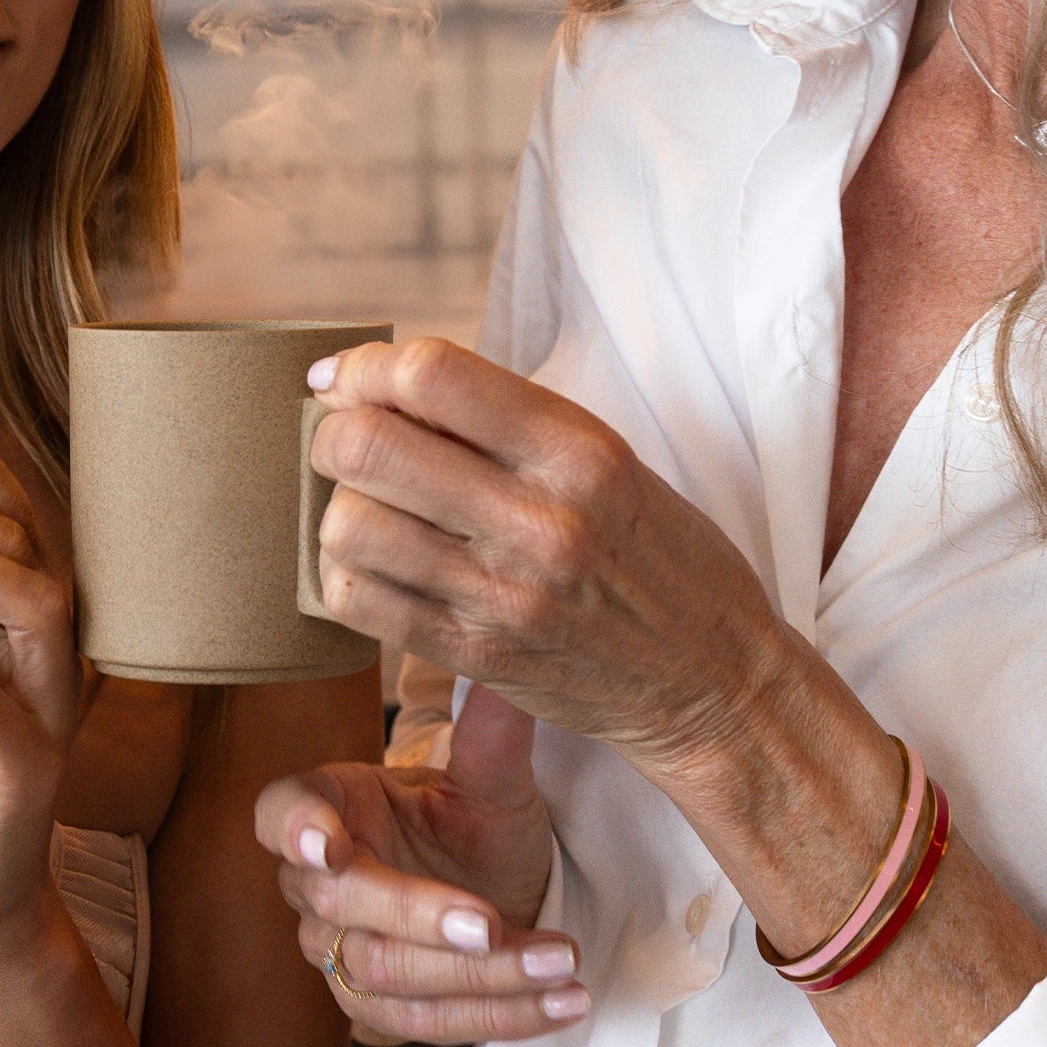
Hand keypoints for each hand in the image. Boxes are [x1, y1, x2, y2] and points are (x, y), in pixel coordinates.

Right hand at [254, 683, 587, 1041]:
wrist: (504, 887)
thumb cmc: (479, 825)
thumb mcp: (492, 780)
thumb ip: (492, 733)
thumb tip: (509, 670)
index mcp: (330, 805)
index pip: (282, 814)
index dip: (298, 830)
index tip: (329, 847)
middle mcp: (318, 885)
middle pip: (342, 906)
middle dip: (419, 916)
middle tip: (491, 922)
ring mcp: (339, 952)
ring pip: (388, 975)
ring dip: (479, 979)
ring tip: (562, 963)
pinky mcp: (379, 1010)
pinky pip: (428, 1025)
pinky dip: (501, 1017)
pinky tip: (563, 1002)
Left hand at [306, 339, 798, 780]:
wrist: (712, 679)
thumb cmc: (656, 555)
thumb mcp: (608, 460)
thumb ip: (505, 420)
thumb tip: (384, 382)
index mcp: (578, 450)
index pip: (432, 374)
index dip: (365, 367)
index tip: (345, 378)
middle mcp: (539, 518)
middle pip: (369, 445)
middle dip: (335, 433)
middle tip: (347, 442)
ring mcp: (503, 594)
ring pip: (349, 524)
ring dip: (338, 508)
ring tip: (367, 509)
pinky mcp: (476, 655)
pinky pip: (358, 601)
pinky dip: (345, 574)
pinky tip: (374, 564)